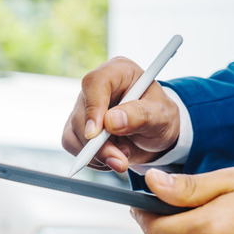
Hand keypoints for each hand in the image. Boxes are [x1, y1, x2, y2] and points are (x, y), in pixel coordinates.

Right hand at [61, 57, 180, 172]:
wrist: (156, 134)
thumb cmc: (160, 117)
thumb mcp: (161, 116)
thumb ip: (140, 116)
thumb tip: (112, 121)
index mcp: (118, 72)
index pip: (95, 83)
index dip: (93, 108)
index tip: (96, 134)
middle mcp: (96, 87)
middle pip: (81, 113)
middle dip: (98, 144)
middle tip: (120, 161)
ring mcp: (84, 107)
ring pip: (73, 132)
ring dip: (96, 154)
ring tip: (123, 157)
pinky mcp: (78, 126)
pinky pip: (72, 144)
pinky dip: (91, 159)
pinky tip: (110, 158)